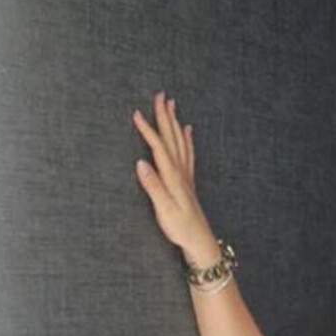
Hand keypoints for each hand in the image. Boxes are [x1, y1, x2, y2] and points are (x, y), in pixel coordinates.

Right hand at [132, 91, 210, 252]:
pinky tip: (187, 130)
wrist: (199, 240)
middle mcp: (180, 171)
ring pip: (180, 141)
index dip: (147, 129)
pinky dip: (187, 139)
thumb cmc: (180, 228)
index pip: (158, 147)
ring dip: (174, 122)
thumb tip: (140, 163)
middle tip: (160, 95)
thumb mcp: (164, 210)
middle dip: (164, 115)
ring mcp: (185, 175)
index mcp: (172, 177)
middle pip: (172, 138)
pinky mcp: (188, 181)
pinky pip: (188, 153)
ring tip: (171, 104)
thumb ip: (153, 186)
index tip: (136, 113)